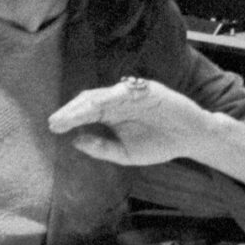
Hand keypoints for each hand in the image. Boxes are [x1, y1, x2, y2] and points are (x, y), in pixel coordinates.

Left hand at [48, 76, 218, 168]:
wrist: (192, 138)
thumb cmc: (158, 145)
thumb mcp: (126, 154)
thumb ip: (102, 148)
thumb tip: (75, 141)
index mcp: (111, 115)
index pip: (85, 114)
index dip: (69, 118)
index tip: (53, 126)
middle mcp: (118, 102)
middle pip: (89, 102)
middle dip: (72, 111)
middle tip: (56, 121)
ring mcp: (133, 95)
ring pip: (105, 95)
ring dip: (87, 104)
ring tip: (71, 115)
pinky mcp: (150, 91)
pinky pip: (130, 91)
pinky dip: (113, 96)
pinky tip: (98, 106)